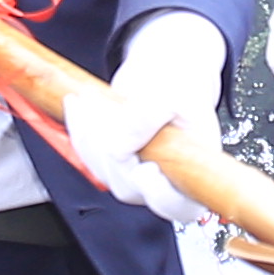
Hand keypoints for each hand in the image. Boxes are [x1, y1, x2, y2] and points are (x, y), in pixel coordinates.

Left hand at [55, 11, 226, 227]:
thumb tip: (118, 147)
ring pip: (104, 174)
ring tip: (91, 100)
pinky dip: (80, 131)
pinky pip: (89, 158)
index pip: (180, 205)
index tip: (145, 170)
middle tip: (111, 116)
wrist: (165, 69)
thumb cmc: (180, 81)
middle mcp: (166, 178)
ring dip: (91, 138)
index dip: (160, 194)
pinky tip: (78, 105)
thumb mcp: (173, 93)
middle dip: (113, 153)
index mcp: (195, 169)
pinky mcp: (115, 163)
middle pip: (130, 189)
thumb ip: (148, 119)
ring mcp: (137, 172)